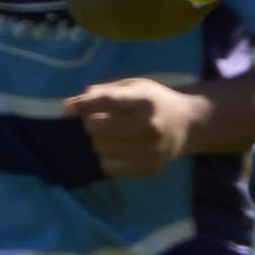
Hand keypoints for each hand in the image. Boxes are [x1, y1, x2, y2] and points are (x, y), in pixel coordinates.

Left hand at [67, 76, 206, 179]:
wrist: (188, 124)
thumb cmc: (152, 101)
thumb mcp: (132, 86)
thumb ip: (100, 92)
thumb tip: (68, 107)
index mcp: (145, 100)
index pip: (108, 102)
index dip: (84, 105)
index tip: (66, 109)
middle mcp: (150, 126)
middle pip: (96, 126)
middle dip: (91, 121)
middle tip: (103, 118)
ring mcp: (151, 149)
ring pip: (99, 147)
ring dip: (99, 140)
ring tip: (116, 133)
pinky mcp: (149, 168)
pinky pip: (107, 166)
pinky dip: (107, 157)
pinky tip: (122, 148)